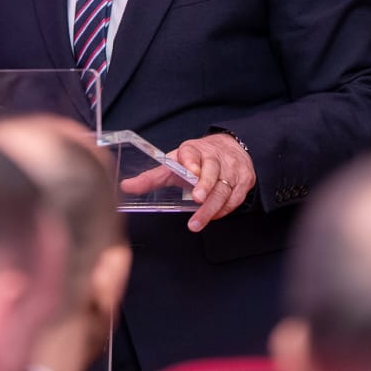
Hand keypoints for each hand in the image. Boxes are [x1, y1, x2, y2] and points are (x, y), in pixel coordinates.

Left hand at [122, 133, 254, 232]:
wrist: (232, 148)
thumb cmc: (197, 160)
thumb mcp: (174, 164)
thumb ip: (151, 178)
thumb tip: (125, 186)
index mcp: (194, 150)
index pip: (191, 152)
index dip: (190, 160)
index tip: (189, 169)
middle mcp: (215, 157)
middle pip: (212, 171)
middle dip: (205, 184)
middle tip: (197, 197)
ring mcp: (231, 169)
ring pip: (224, 188)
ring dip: (212, 206)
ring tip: (197, 222)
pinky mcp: (244, 180)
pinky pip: (236, 197)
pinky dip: (225, 209)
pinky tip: (215, 217)